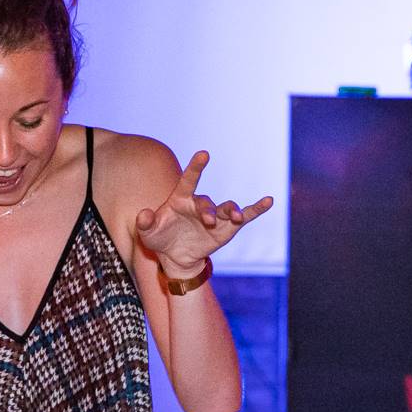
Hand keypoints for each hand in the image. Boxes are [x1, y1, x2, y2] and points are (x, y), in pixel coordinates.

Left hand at [134, 151, 273, 277]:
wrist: (175, 257)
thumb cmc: (160, 239)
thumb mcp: (147, 233)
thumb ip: (145, 223)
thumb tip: (143, 215)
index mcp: (181, 199)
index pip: (189, 179)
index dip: (196, 167)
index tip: (204, 154)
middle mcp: (200, 204)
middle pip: (207, 202)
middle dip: (208, 211)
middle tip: (207, 221)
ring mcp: (216, 215)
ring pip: (227, 208)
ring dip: (230, 211)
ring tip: (233, 217)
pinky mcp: (228, 227)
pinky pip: (246, 215)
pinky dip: (257, 208)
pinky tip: (268, 201)